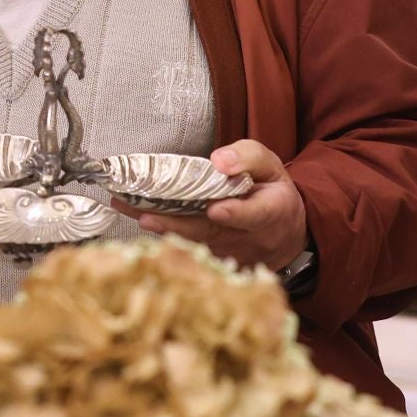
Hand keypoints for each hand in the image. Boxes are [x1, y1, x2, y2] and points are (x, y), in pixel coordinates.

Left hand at [111, 140, 309, 271]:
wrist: (285, 236)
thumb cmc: (273, 194)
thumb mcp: (272, 166)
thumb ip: (248, 157)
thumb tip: (220, 160)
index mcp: (271, 212)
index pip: (255, 214)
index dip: (235, 214)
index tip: (216, 209)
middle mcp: (249, 238)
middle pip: (211, 231)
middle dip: (176, 223)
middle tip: (146, 215)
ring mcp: (230, 253)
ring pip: (193, 241)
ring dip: (160, 227)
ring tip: (131, 211)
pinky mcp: (215, 260)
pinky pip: (188, 249)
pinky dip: (163, 235)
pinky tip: (137, 218)